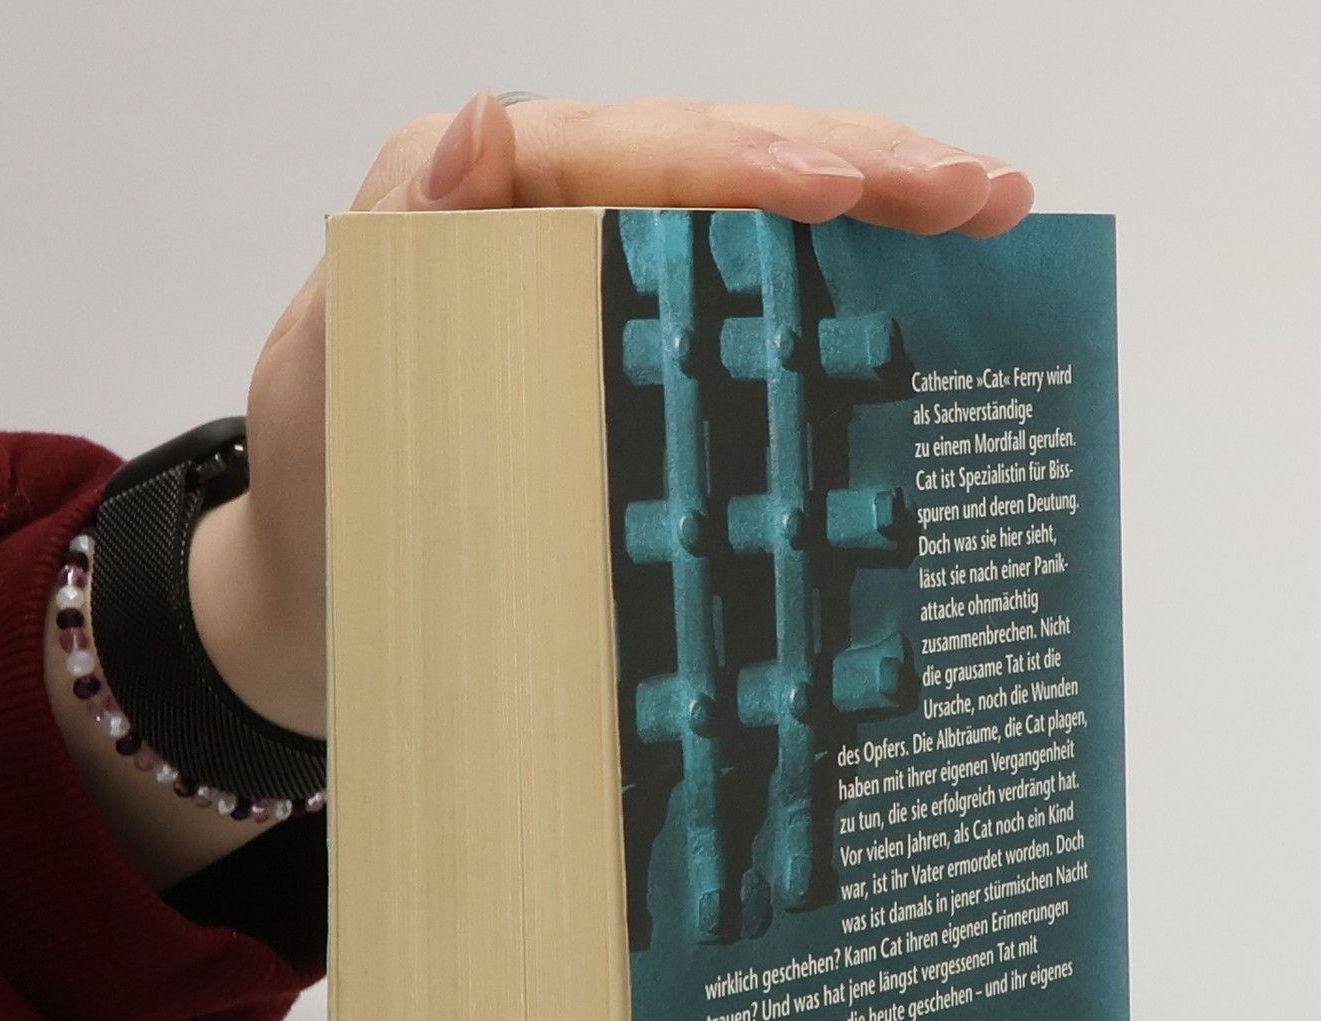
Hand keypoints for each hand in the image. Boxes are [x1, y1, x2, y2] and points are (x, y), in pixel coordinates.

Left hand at [188, 94, 1034, 744]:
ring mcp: (615, 283)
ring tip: (993, 212)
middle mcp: (559, 213)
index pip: (627, 150)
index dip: (740, 160)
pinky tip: (934, 294)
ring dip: (885, 212)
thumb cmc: (326, 491)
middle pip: (726, 160)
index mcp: (479, 192)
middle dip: (863, 165)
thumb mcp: (329, 371)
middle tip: (981, 192)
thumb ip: (392, 247)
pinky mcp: (650, 353)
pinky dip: (850, 295)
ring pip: (764, 223)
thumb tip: (483, 121)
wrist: (332, 599)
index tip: (837, 188)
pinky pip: (758, 306)